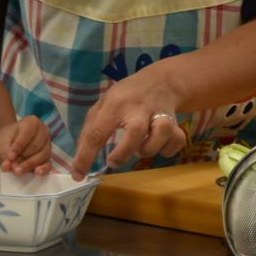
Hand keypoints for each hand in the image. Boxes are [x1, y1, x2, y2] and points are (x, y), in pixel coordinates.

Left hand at [0, 116, 52, 174]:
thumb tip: (7, 167)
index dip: (19, 146)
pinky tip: (37, 172)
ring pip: (42, 155)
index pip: (27, 134)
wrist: (9, 141)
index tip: (10, 157)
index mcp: (32, 122)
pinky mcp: (48, 157)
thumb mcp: (1, 143)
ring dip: (30, 164)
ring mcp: (47, 145)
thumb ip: (4, 154)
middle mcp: (43, 132)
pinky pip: (48, 163)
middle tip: (13, 167)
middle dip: (24, 158)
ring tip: (18, 171)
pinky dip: (43, 169)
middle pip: (36, 146)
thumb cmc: (7, 139)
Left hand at [71, 72, 187, 178]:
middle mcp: (139, 107)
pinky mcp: (177, 122)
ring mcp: (160, 114)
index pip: (97, 132)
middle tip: (112, 161)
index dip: (85, 157)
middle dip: (123, 153)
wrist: (161, 81)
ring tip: (139, 148)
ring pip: (161, 134)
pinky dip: (167, 150)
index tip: (78, 174)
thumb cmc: (126, 96)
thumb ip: (91, 129)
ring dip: (148, 149)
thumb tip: (80, 159)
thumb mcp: (104, 104)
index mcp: (115, 103)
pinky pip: (177, 141)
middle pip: (135, 132)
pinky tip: (159, 145)